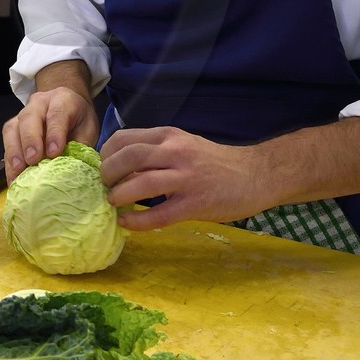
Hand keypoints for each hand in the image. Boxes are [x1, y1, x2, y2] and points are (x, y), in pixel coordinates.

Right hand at [2, 85, 99, 182]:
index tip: (54, 152)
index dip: (54, 133)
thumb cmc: (78, 120)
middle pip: (30, 118)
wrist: (68, 107)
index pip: (56, 114)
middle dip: (30, 140)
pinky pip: (7, 141)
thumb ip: (80, 145)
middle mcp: (39, 103)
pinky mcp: (13, 126)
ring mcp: (22, 113)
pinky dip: (9, 160)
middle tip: (32, 160)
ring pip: (13, 128)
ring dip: (14, 151)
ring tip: (18, 170)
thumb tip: (71, 167)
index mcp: (63, 100)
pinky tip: (13, 176)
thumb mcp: (88, 129)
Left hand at [99, 126, 267, 230]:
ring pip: (141, 183)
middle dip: (108, 173)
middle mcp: (176, 152)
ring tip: (113, 202)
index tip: (102, 167)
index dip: (106, 153)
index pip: (124, 138)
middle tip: (104, 186)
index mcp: (169, 136)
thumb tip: (121, 168)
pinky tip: (127, 222)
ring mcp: (187, 178)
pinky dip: (137, 220)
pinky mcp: (196, 203)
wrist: (257, 175)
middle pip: (128, 157)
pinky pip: (159, 214)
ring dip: (119, 195)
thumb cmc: (216, 163)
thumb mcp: (184, 146)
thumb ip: (156, 152)